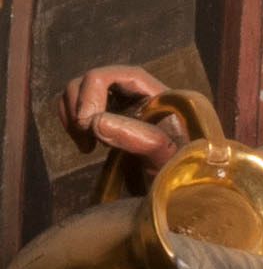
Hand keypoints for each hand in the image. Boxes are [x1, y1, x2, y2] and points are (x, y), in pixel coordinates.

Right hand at [60, 64, 188, 168]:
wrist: (183, 193)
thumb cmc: (183, 174)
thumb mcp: (165, 156)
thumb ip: (138, 138)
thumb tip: (95, 122)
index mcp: (155, 94)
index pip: (112, 75)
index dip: (91, 93)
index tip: (86, 125)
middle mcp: (136, 94)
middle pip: (91, 80)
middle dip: (80, 107)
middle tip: (87, 140)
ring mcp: (121, 105)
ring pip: (80, 92)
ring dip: (73, 117)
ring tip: (88, 145)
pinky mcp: (109, 120)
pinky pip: (78, 109)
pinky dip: (73, 125)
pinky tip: (87, 148)